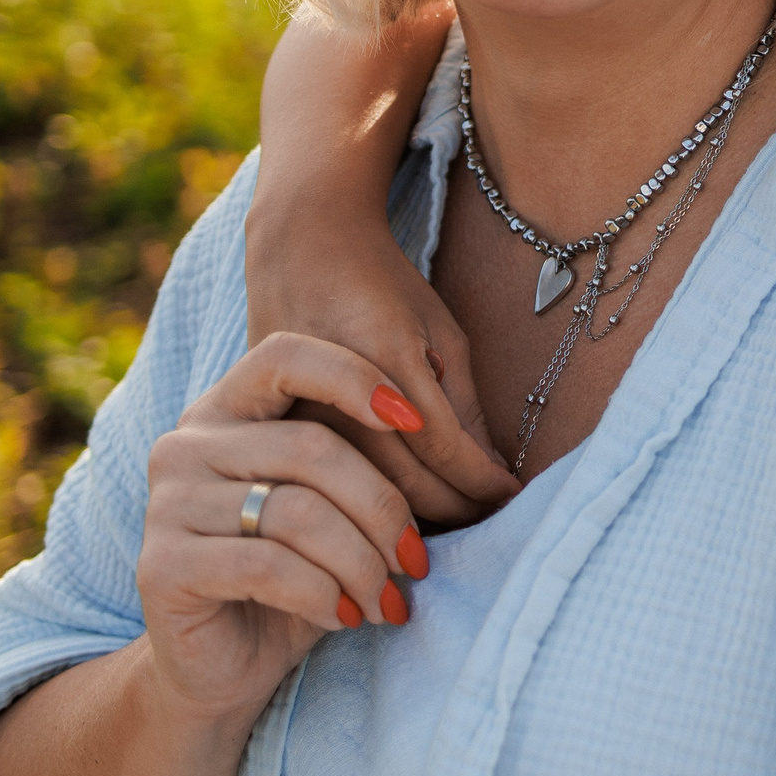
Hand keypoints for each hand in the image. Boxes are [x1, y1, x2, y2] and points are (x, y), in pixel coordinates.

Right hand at [135, 332, 436, 722]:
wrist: (226, 670)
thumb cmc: (298, 579)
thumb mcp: (336, 510)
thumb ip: (367, 463)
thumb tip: (469, 452)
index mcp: (227, 411)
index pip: (286, 356)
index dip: (355, 378)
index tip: (416, 420)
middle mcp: (186, 445)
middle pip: (313, 446)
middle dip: (382, 509)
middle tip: (415, 562)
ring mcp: (167, 503)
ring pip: (299, 512)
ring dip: (361, 564)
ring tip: (386, 601)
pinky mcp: (162, 565)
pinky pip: (269, 565)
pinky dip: (324, 595)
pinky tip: (344, 618)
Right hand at [244, 179, 518, 526]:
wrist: (300, 249)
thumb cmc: (383, 286)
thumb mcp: (439, 331)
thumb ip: (463, 405)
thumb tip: (491, 474)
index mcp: (383, 356)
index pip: (441, 445)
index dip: (481, 479)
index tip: (512, 494)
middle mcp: (333, 389)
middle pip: (403, 479)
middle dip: (456, 508)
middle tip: (491, 518)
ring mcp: (292, 410)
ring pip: (363, 494)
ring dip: (414, 520)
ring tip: (452, 526)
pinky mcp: (263, 426)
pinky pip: (322, 487)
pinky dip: (367, 508)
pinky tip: (395, 520)